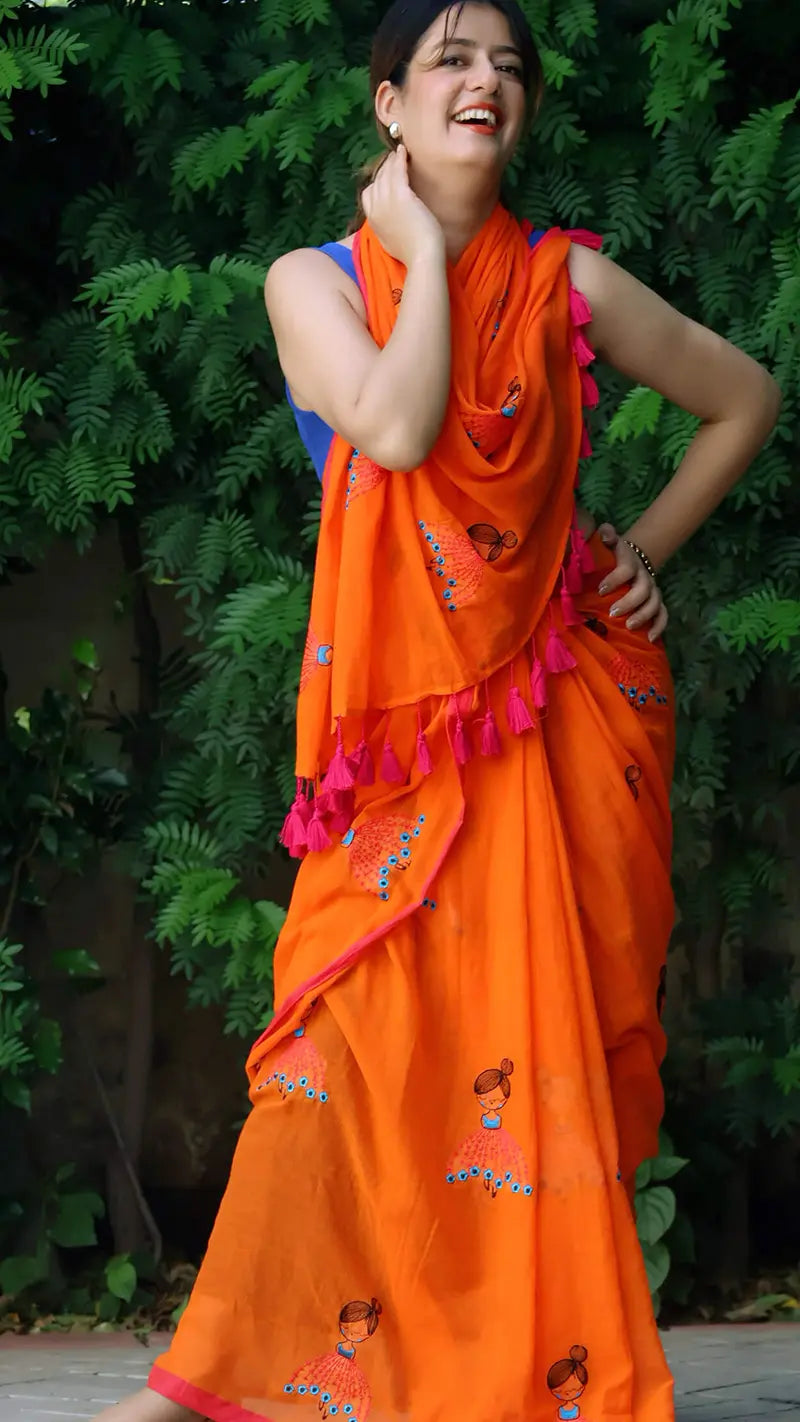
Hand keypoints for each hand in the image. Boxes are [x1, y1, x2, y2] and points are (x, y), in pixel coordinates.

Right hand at [362, 146, 444, 267]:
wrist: (422, 258)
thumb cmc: (413, 254)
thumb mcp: (391, 242)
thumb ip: (386, 227)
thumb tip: (390, 220)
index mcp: (372, 221)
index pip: (368, 194)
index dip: (378, 183)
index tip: (387, 177)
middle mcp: (375, 208)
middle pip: (376, 180)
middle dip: (385, 168)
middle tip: (394, 159)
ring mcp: (386, 201)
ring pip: (386, 173)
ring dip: (392, 161)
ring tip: (400, 153)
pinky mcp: (400, 196)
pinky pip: (397, 170)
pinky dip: (399, 158)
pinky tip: (404, 151)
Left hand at [596, 523, 667, 641]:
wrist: (633, 558)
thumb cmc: (614, 555)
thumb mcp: (609, 542)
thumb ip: (606, 535)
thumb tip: (605, 533)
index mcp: (630, 562)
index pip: (626, 569)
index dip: (615, 579)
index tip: (600, 590)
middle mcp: (644, 577)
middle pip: (643, 590)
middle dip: (629, 602)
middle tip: (613, 612)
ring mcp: (652, 591)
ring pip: (654, 604)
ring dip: (643, 616)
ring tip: (629, 626)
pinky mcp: (656, 602)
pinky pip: (663, 615)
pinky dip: (659, 627)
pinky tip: (651, 639)